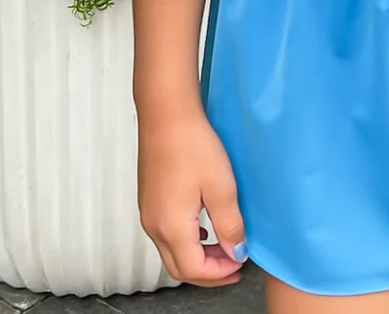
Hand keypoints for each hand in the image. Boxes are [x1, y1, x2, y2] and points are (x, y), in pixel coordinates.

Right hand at [137, 107, 248, 287]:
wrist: (166, 114)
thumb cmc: (192, 144)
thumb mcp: (222, 187)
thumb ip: (230, 225)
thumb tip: (236, 252)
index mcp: (171, 227)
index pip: (194, 270)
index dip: (219, 274)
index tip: (240, 265)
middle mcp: (154, 226)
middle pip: (179, 268)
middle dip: (208, 272)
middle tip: (233, 265)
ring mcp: (148, 213)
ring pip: (171, 252)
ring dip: (197, 256)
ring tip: (222, 246)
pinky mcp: (148, 200)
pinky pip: (166, 234)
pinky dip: (186, 241)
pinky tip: (203, 227)